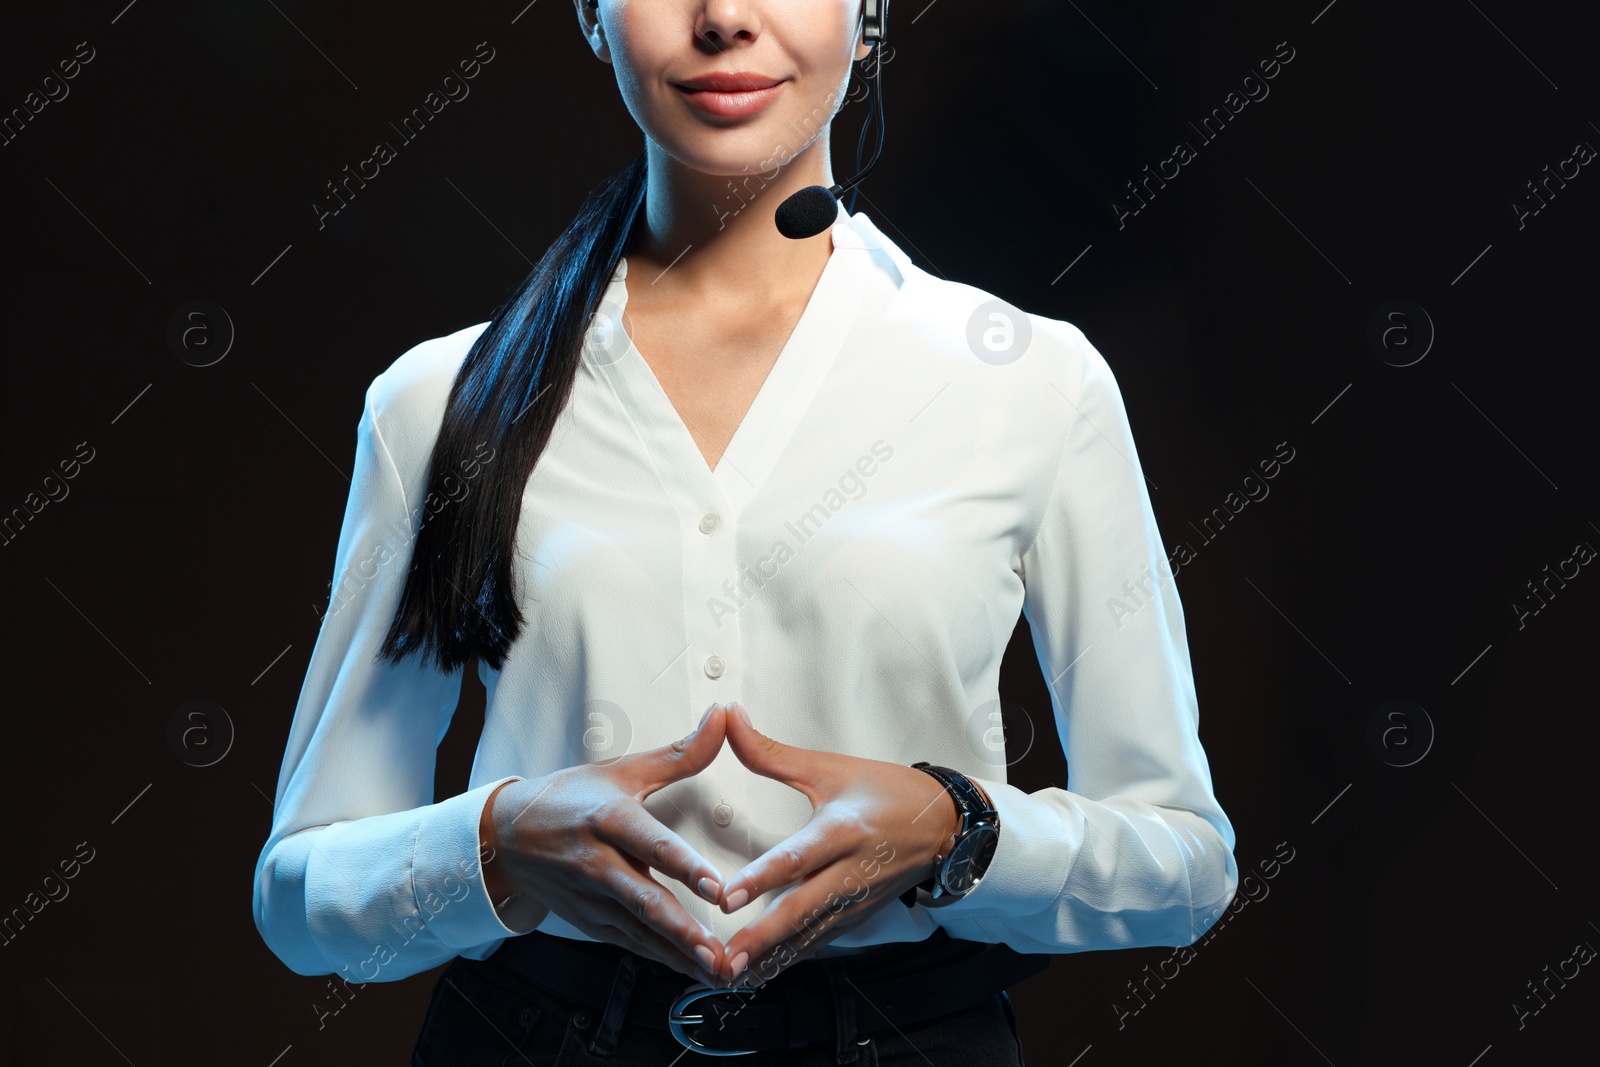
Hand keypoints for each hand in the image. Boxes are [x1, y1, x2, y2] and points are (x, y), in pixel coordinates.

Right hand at [483, 703, 732, 985]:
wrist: (509, 836)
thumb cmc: (571, 798)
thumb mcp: (623, 770)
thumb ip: (680, 753)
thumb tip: (722, 716)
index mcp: (608, 819)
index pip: (651, 845)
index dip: (684, 867)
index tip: (717, 886)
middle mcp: (597, 863)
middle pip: (644, 900)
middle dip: (682, 930)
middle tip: (718, 950)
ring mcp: (591, 898)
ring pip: (640, 931)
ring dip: (679, 954)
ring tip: (718, 971)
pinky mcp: (590, 921)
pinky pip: (630, 943)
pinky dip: (662, 959)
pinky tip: (694, 970)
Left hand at [710, 703, 962, 983]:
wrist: (943, 824)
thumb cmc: (886, 792)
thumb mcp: (830, 767)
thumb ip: (772, 753)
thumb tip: (729, 719)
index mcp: (843, 831)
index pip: (798, 857)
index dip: (762, 877)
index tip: (728, 896)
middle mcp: (850, 872)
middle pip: (802, 909)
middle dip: (763, 936)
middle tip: (727, 956)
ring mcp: (855, 901)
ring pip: (809, 934)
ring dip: (771, 956)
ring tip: (734, 974)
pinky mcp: (856, 917)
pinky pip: (819, 942)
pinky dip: (790, 959)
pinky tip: (761, 974)